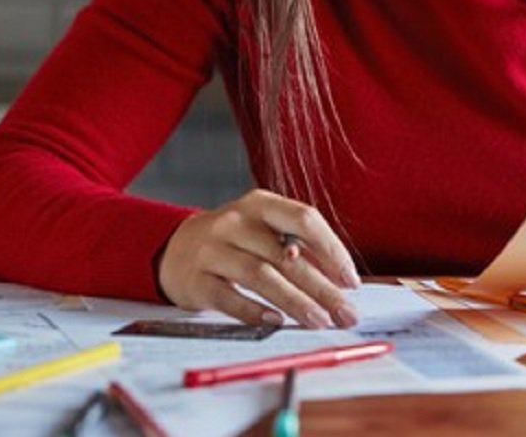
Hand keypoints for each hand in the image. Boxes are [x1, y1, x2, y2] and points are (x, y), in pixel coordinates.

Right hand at [157, 189, 361, 328]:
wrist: (174, 250)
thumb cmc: (233, 242)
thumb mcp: (262, 230)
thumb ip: (296, 247)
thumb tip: (339, 282)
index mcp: (260, 204)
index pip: (304, 220)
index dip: (331, 250)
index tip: (351, 280)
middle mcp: (235, 222)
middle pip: (287, 255)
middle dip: (322, 288)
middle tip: (345, 313)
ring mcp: (212, 249)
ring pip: (261, 275)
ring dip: (295, 301)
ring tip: (319, 321)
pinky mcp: (195, 279)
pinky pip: (228, 297)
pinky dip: (254, 311)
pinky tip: (275, 322)